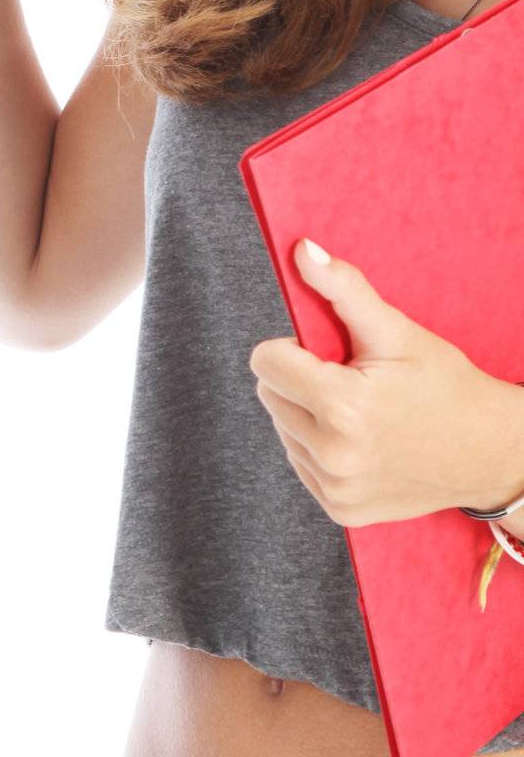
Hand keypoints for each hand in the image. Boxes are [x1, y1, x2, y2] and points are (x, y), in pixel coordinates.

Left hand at [248, 238, 523, 525]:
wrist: (492, 454)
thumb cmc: (444, 384)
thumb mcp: (396, 331)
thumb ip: (344, 289)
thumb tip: (301, 249)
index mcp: (342, 408)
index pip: (265, 361)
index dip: (293, 348)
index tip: (332, 353)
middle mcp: (334, 456)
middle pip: (269, 394)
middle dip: (300, 379)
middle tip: (354, 382)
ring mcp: (336, 489)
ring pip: (282, 427)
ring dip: (307, 413)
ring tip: (360, 412)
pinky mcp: (340, 509)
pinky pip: (300, 461)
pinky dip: (318, 446)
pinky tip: (360, 440)